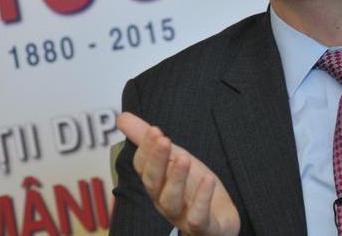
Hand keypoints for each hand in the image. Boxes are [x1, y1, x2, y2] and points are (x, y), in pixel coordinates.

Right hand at [117, 112, 240, 235]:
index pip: (143, 166)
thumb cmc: (192, 187)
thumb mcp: (174, 157)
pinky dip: (202, 199)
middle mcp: (163, 200)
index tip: (155, 129)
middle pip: (153, 183)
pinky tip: (208, 179)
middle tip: (164, 140)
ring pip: (170, 201)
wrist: (220, 218)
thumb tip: (121, 117)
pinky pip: (198, 218)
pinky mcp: (203, 228)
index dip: (147, 149)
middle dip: (157, 161)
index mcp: (156, 183)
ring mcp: (181, 216)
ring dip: (176, 179)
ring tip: (184, 158)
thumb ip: (147, 139)